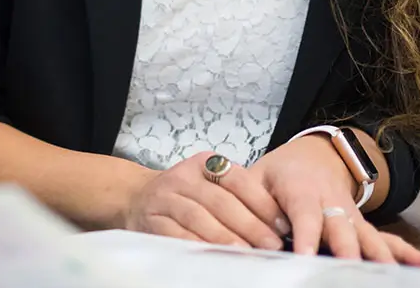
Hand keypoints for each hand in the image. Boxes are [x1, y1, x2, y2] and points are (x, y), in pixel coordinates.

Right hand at [123, 153, 288, 249]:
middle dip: (249, 224)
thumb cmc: (185, 196)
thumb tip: (276, 225)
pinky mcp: (152, 219)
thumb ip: (237, 198)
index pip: (238, 179)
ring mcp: (165, 197)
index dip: (262, 202)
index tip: (282, 224)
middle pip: (220, 200)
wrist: (136, 198)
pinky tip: (214, 255)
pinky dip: (198, 245)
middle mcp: (183, 176)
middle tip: (271, 245)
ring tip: (247, 253)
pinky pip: (177, 234)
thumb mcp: (209, 185)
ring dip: (225, 237)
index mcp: (204, 163)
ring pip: (199, 217)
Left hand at [247, 136, 419, 266]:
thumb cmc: (279, 172)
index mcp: (301, 190)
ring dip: (381, 258)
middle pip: (343, 230)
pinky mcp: (363, 227)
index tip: (307, 259)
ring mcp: (352, 216)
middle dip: (348, 253)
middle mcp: (332, 203)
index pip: (304, 215)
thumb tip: (245, 233)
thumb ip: (250, 203)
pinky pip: (387, 240)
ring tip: (392, 278)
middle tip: (348, 273)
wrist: (313, 154)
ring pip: (369, 238)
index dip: (307, 236)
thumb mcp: (256, 177)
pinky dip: (408, 253)